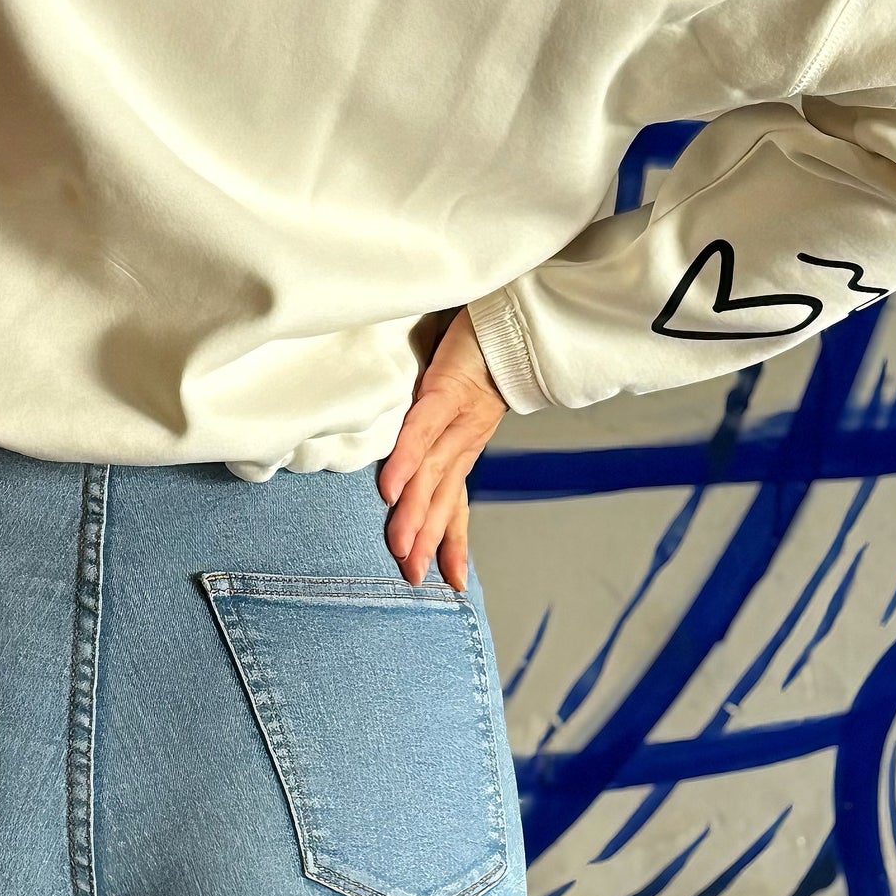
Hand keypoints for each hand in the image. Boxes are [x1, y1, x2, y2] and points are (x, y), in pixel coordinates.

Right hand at [376, 310, 506, 589]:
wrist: (506, 314)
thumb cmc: (473, 354)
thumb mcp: (449, 399)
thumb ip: (428, 430)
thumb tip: (401, 462)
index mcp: (462, 445)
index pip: (454, 500)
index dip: (454, 541)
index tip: (451, 582)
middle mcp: (462, 439)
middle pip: (442, 496)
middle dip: (429, 540)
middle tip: (413, 579)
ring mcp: (456, 416)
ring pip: (432, 473)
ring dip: (416, 513)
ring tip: (402, 549)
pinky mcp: (445, 388)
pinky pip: (421, 428)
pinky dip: (406, 460)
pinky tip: (390, 490)